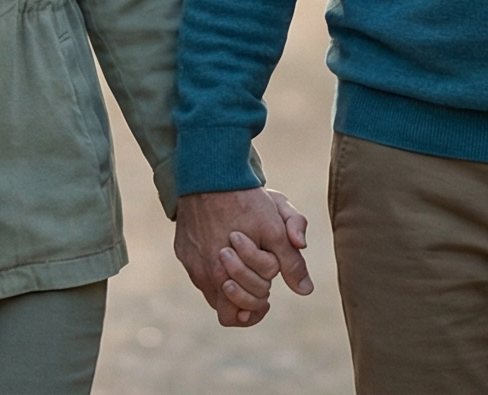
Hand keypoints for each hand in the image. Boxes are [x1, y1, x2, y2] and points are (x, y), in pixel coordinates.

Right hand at [173, 187, 314, 326]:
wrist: (209, 171)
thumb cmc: (245, 200)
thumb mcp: (276, 229)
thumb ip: (291, 262)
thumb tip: (305, 290)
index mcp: (222, 275)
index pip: (236, 316)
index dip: (256, 308)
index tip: (268, 296)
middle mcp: (201, 273)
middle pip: (224, 306)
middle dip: (246, 294)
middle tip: (260, 274)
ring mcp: (190, 261)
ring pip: (212, 288)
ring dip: (231, 280)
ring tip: (246, 258)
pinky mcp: (182, 248)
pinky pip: (199, 269)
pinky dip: (215, 265)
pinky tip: (229, 244)